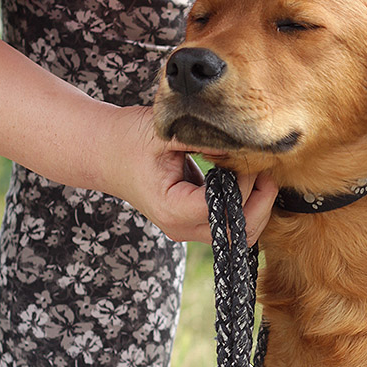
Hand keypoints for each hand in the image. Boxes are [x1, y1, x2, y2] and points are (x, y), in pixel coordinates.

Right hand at [100, 105, 277, 243]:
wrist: (103, 151)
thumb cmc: (130, 138)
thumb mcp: (167, 132)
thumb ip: (204, 139)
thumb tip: (243, 143)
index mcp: (172, 208)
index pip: (224, 208)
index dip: (244, 185)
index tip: (249, 157)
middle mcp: (181, 227)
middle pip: (238, 232)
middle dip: (260, 202)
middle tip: (263, 168)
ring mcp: (188, 230)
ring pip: (239, 234)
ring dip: (256, 206)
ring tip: (256, 172)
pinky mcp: (194, 223)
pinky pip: (230, 224)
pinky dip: (245, 205)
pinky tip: (245, 178)